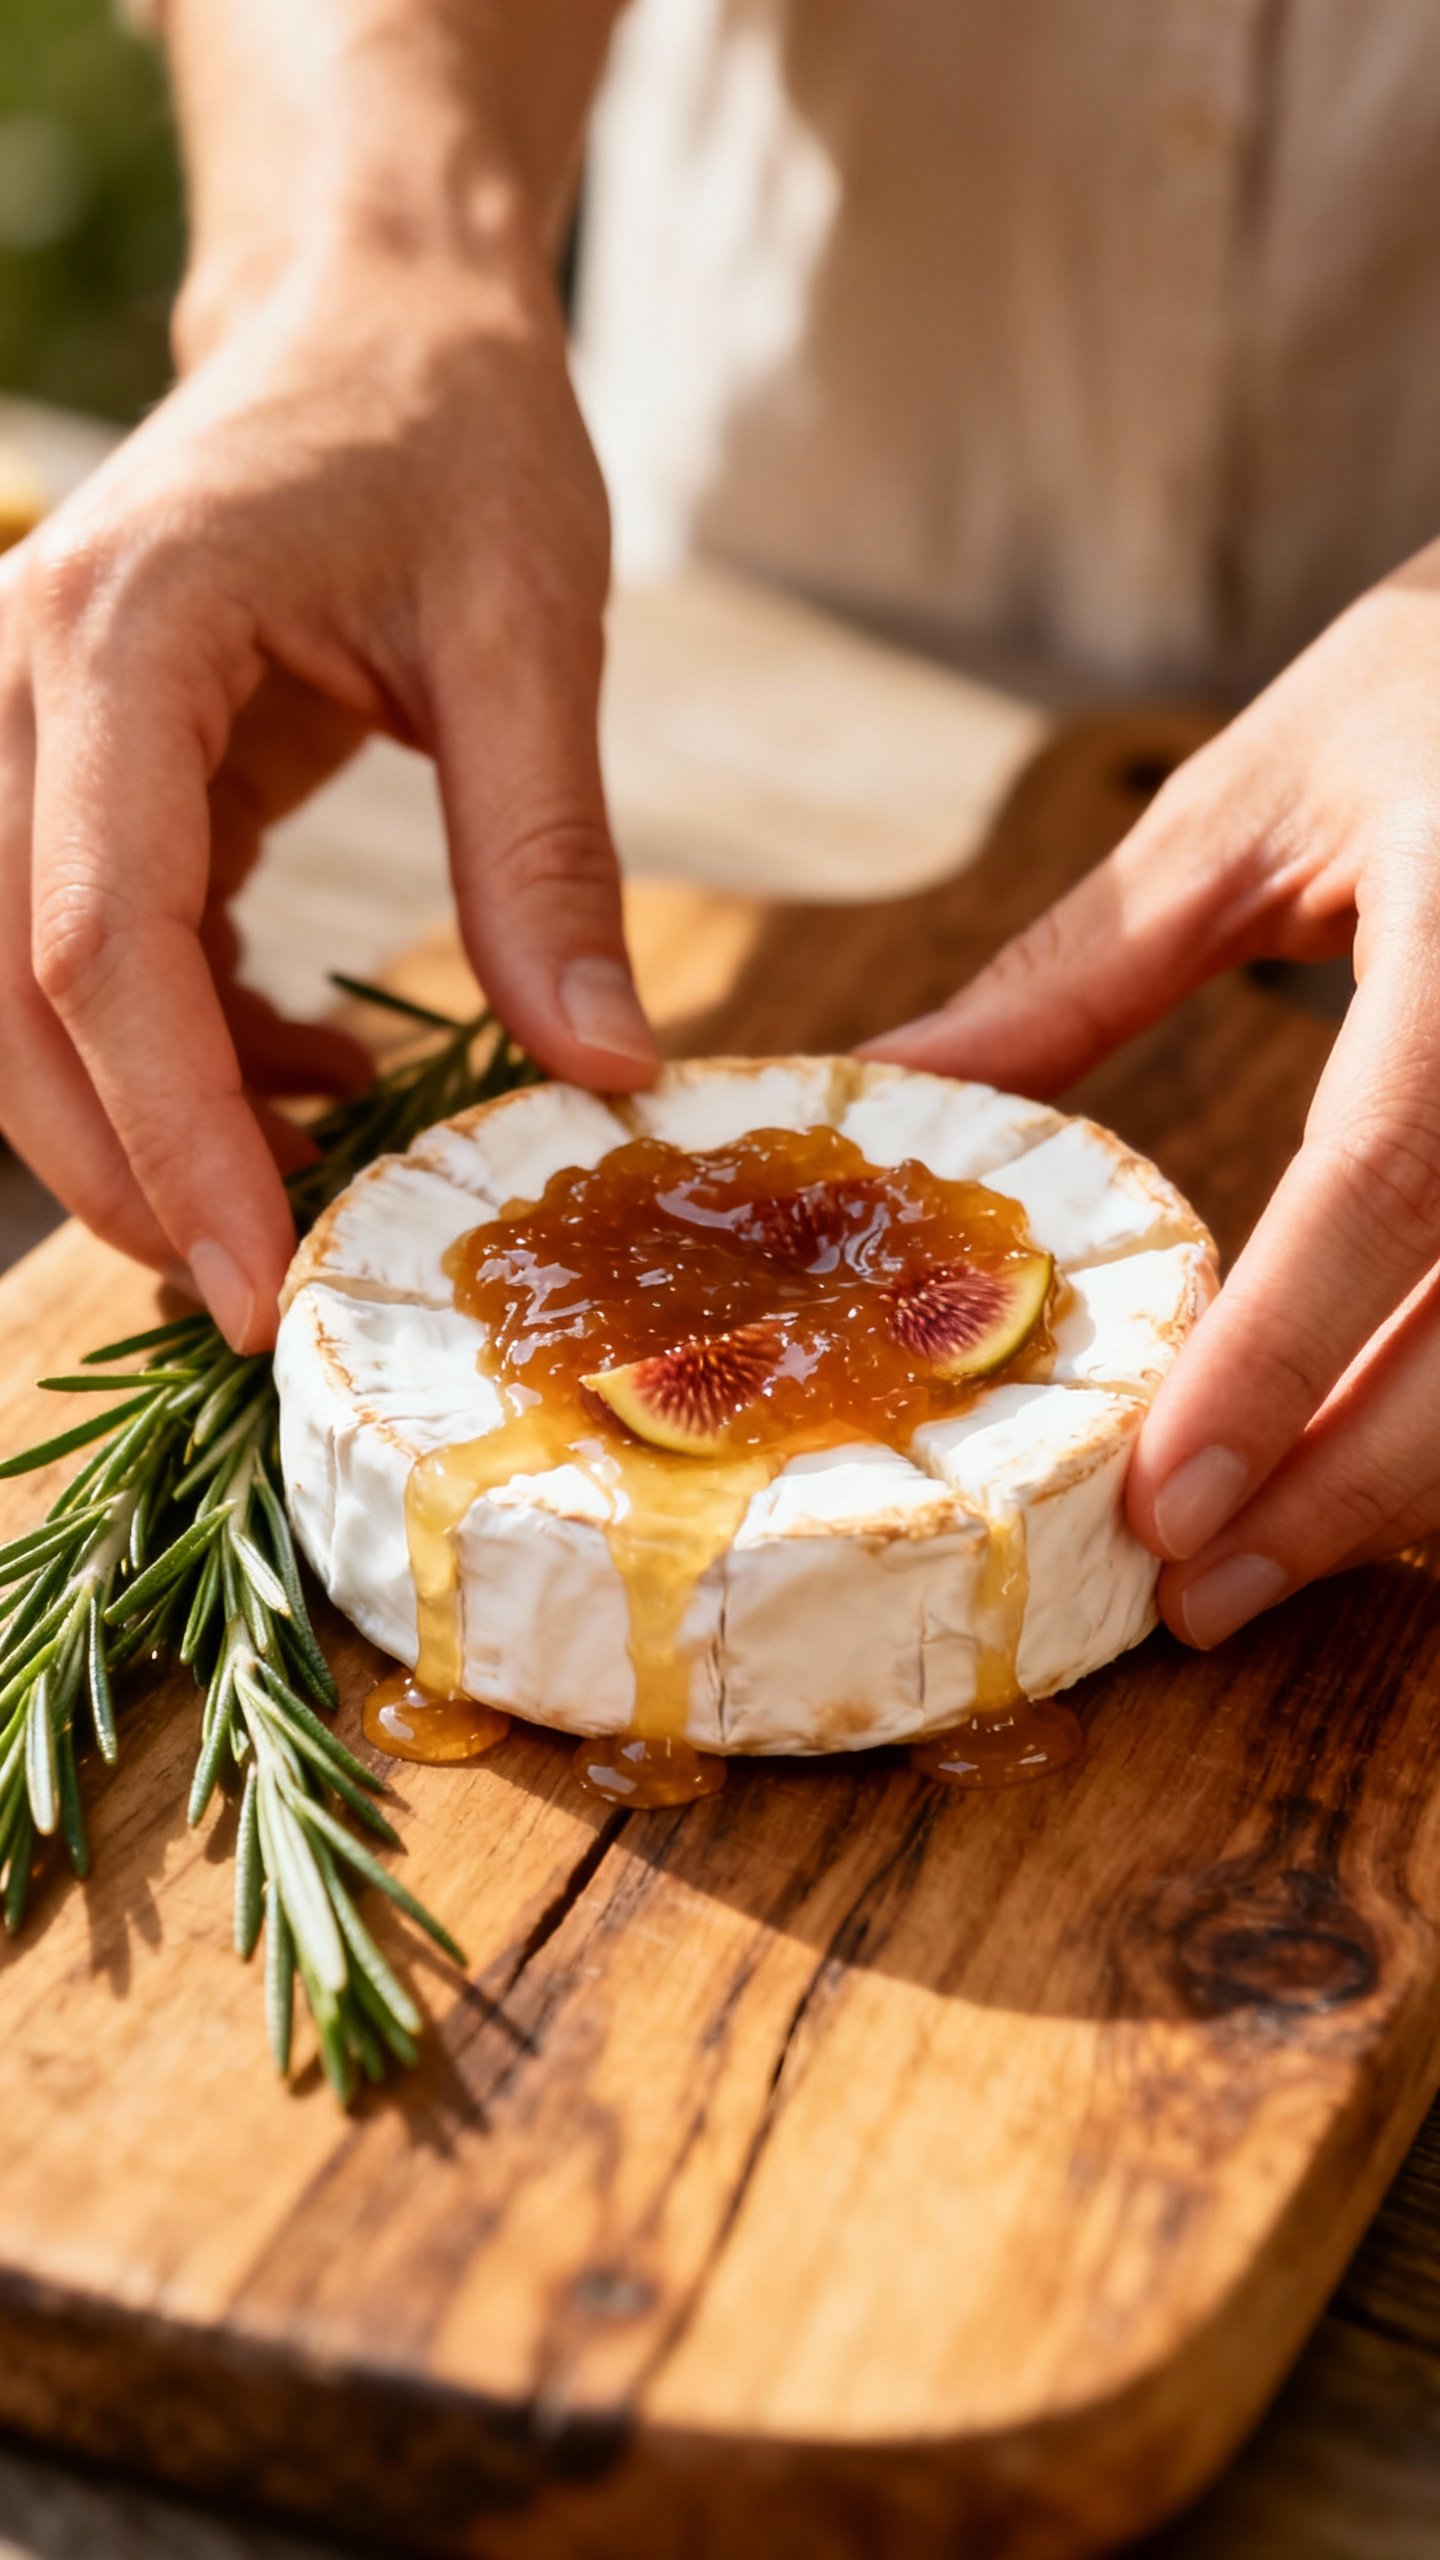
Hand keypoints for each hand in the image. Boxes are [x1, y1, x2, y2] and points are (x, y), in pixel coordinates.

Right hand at [0, 233, 653, 1350]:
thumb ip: (547, 856)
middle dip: (131, 1171)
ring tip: (314, 1191)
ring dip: (145, 1125)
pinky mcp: (80, 769)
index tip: (268, 1285)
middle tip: (270, 1301)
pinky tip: (314, 1080)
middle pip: (11, 992)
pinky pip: (90, 952)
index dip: (172, 1135)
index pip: (101, 938)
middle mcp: (19, 680)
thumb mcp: (532, 630)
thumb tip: (603, 1069)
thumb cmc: (456, 432)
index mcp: (122, 632)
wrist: (377, 314)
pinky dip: (186, 1050)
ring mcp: (24, 724)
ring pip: (16, 989)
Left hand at [866, 552, 1439, 1646]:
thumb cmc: (1434, 673)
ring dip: (1409, 1471)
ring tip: (1261, 1558)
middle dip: (1353, 1483)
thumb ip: (1082, 968)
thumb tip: (890, 1083)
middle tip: (1201, 1593)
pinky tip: (1359, 1455)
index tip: (1169, 1505)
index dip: (1283, 1355)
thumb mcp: (1250, 796)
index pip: (1388, 1175)